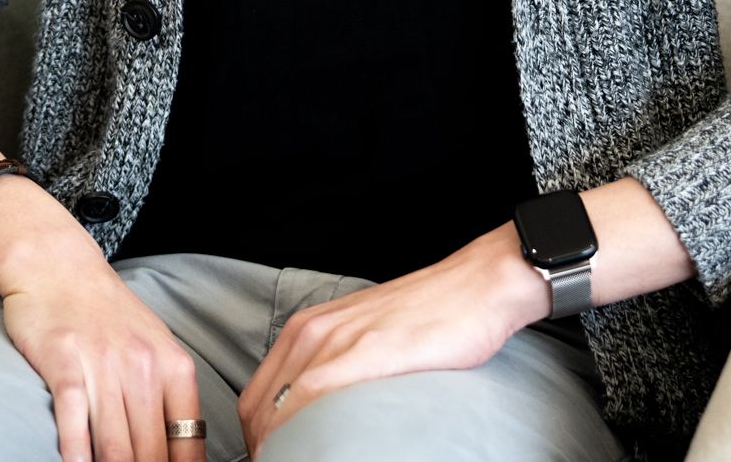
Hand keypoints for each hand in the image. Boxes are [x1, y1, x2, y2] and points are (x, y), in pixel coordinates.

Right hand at [0, 248, 207, 461]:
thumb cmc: (107, 313)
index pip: (188, 443)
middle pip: (151, 454)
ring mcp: (102, 366)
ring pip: (115, 447)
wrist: (58, 264)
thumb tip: (183, 455)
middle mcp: (142, 367)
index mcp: (173, 365)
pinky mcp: (64, 364)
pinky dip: (78, 456)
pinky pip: (74, 423)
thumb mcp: (154, 346)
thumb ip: (168, 398)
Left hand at [236, 226, 545, 456]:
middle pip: (258, 409)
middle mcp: (312, 331)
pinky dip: (301, 433)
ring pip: (277, 408)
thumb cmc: (428, 317)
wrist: (474, 286)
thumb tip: (319, 413)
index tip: (274, 457)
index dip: (258, 437)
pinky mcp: (365, 351)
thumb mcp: (364, 338)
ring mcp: (336, 339)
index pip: (256, 398)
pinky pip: (311, 397)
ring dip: (279, 446)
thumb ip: (336, 367)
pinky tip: (316, 452)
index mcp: (307, 328)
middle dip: (265, 446)